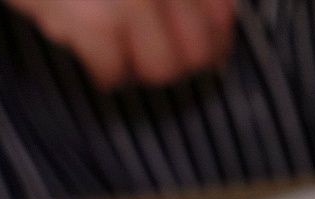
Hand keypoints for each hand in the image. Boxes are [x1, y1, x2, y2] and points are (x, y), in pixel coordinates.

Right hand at [3, 0, 235, 89]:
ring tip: (118, 56)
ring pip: (159, 70)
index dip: (216, 43)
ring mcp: (130, 0)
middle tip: (147, 58)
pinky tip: (93, 61)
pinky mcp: (95, 19)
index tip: (204, 54)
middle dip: (175, 65)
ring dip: (138, 71)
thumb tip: (218, 32)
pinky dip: (103, 74)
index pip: (221, 17)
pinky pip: (113, 72)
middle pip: (195, 54)